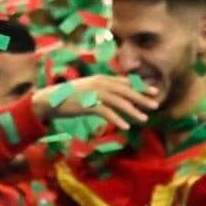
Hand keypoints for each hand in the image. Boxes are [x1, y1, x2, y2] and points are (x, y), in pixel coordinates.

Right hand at [31, 73, 160, 131]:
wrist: (49, 100)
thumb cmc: (67, 96)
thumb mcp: (87, 89)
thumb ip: (101, 90)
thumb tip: (115, 96)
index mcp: (101, 79)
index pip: (126, 82)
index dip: (141, 87)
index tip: (154, 92)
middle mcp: (100, 84)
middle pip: (126, 91)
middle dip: (142, 98)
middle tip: (156, 105)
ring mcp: (94, 94)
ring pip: (120, 102)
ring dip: (133, 111)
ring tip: (144, 119)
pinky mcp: (88, 105)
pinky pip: (107, 113)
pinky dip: (117, 119)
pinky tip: (125, 127)